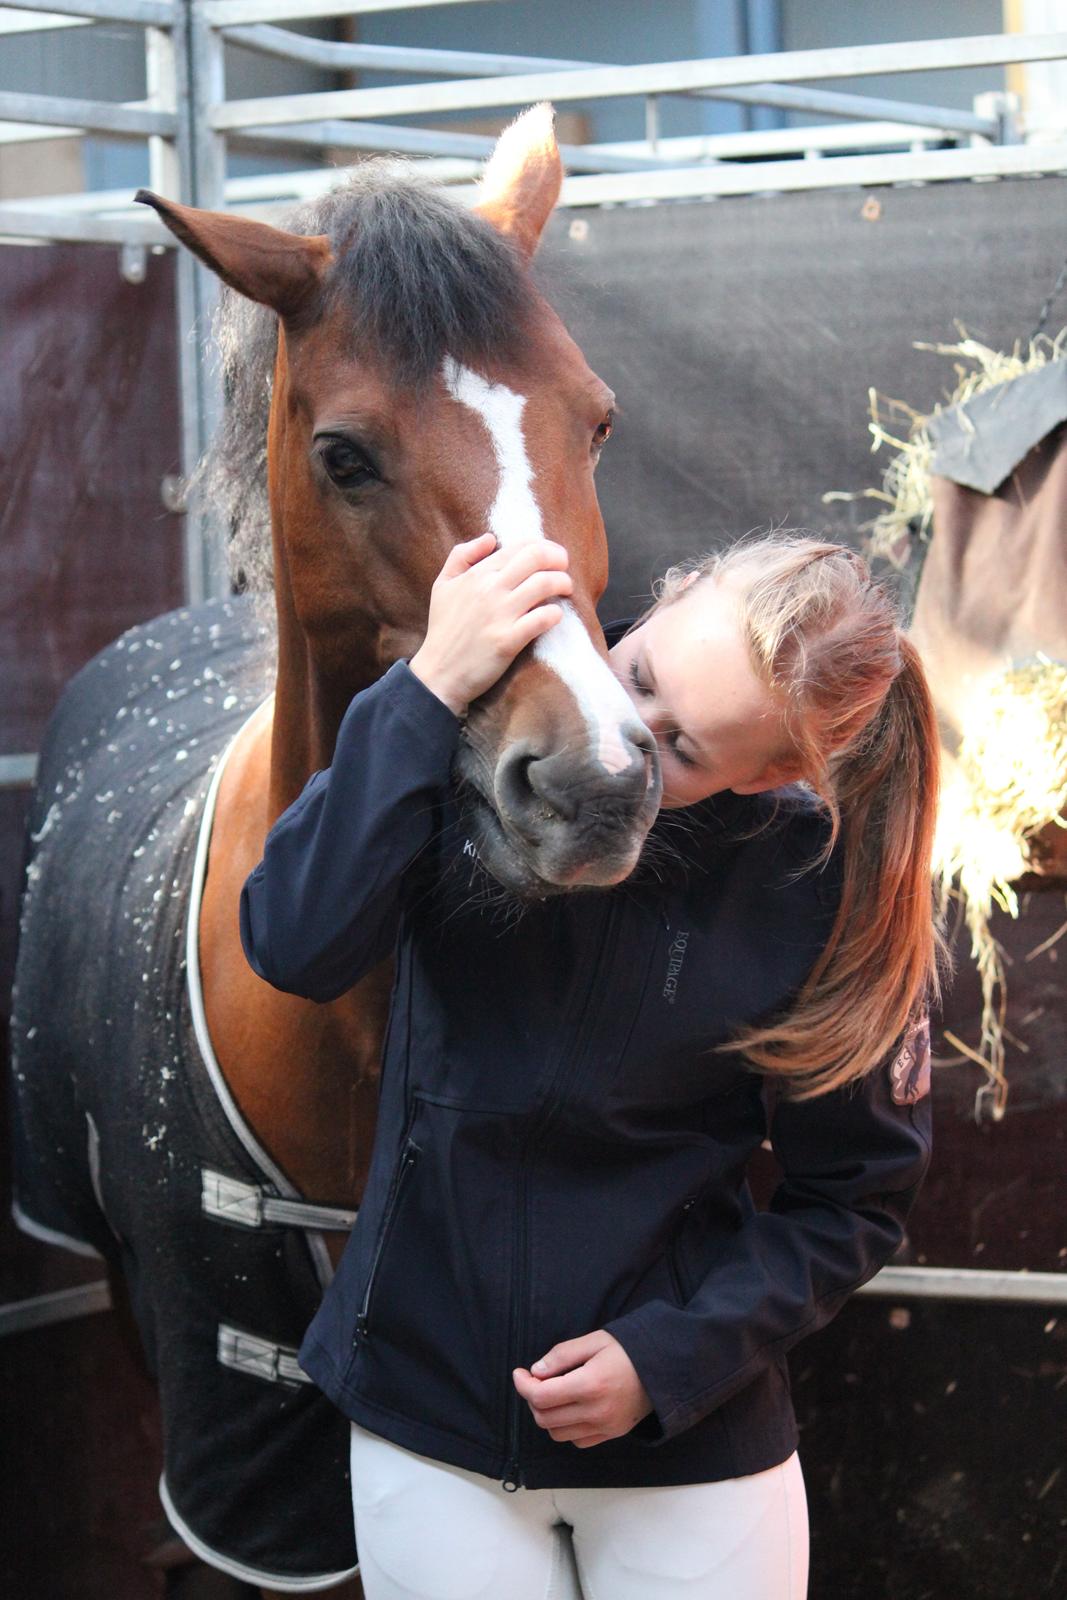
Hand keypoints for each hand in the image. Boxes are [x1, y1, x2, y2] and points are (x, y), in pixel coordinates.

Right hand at [409, 534, 571, 715]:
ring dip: (562, 583)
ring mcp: (499, 615)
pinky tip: (556, 615)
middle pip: (536, 558)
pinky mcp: (508, 640)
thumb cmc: (443, 629)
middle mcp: (489, 589)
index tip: (552, 556)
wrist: (439, 673)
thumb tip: (490, 538)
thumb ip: (461, 555)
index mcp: (477, 574)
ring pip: (544, 584)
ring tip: (566, 589)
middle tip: (564, 567)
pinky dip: (555, 614)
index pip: (519, 547)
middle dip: (559, 558)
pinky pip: (542, 619)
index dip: (543, 546)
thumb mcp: (442, 585)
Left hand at [512, 1329, 652, 1448]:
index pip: (541, 1397)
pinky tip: (571, 1408)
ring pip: (557, 1433)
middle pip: (544, 1418)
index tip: (520, 1373)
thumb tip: (536, 1372)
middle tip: (537, 1381)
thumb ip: (562, 1355)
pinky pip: (576, 1440)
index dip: (523, 1385)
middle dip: (533, 1399)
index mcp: (590, 1384)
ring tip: (554, 1394)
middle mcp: (596, 1411)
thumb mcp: (594, 1341)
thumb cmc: (628, 1350)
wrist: (663, 1368)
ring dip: (547, 1415)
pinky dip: (566, 1428)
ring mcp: (604, 1427)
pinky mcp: (611, 1434)